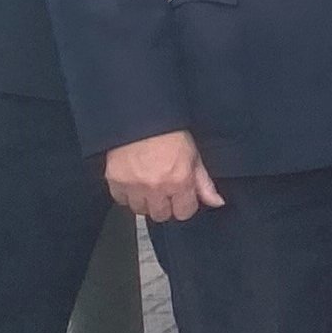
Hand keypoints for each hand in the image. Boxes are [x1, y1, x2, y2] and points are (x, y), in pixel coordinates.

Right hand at [103, 130, 222, 221]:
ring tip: (149, 184)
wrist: (141, 117)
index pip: (184, 213)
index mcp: (179, 181)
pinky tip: (134, 181)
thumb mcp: (194, 155)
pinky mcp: (114, 181)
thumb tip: (216, 202)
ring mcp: (133, 186)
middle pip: (161, 215)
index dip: (185, 205)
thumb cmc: (170, 132)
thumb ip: (204, 182)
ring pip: (140, 210)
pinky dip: (127, 194)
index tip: (182, 197)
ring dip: (145, 201)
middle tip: (165, 191)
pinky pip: (121, 200)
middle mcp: (156, 187)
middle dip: (165, 206)